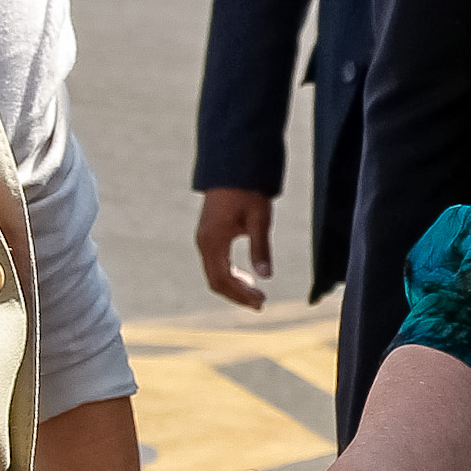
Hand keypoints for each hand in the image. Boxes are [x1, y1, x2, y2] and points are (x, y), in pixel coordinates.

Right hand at [194, 188, 274, 308]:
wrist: (233, 167)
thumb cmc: (247, 191)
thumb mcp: (259, 218)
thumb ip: (261, 248)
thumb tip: (266, 276)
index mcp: (213, 241)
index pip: (223, 279)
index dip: (240, 295)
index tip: (260, 303)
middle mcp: (204, 243)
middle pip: (216, 281)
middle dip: (238, 295)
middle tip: (261, 303)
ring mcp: (204, 239)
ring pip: (214, 273)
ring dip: (234, 287)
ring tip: (256, 294)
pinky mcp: (209, 235)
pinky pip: (215, 263)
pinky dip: (229, 275)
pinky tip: (245, 277)